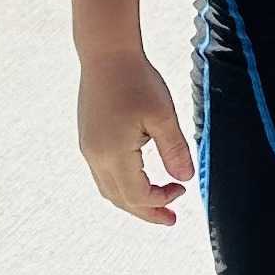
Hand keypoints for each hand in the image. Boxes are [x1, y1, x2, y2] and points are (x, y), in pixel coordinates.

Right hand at [77, 51, 193, 224]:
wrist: (106, 55)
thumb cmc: (136, 81)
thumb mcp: (163, 115)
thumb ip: (175, 150)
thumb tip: (186, 179)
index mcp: (113, 153)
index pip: (137, 195)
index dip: (160, 201)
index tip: (182, 192)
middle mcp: (95, 155)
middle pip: (120, 198)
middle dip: (146, 211)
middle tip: (170, 220)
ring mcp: (88, 147)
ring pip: (109, 188)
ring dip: (133, 200)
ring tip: (156, 204)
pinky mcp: (88, 138)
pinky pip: (103, 174)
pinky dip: (122, 185)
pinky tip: (139, 179)